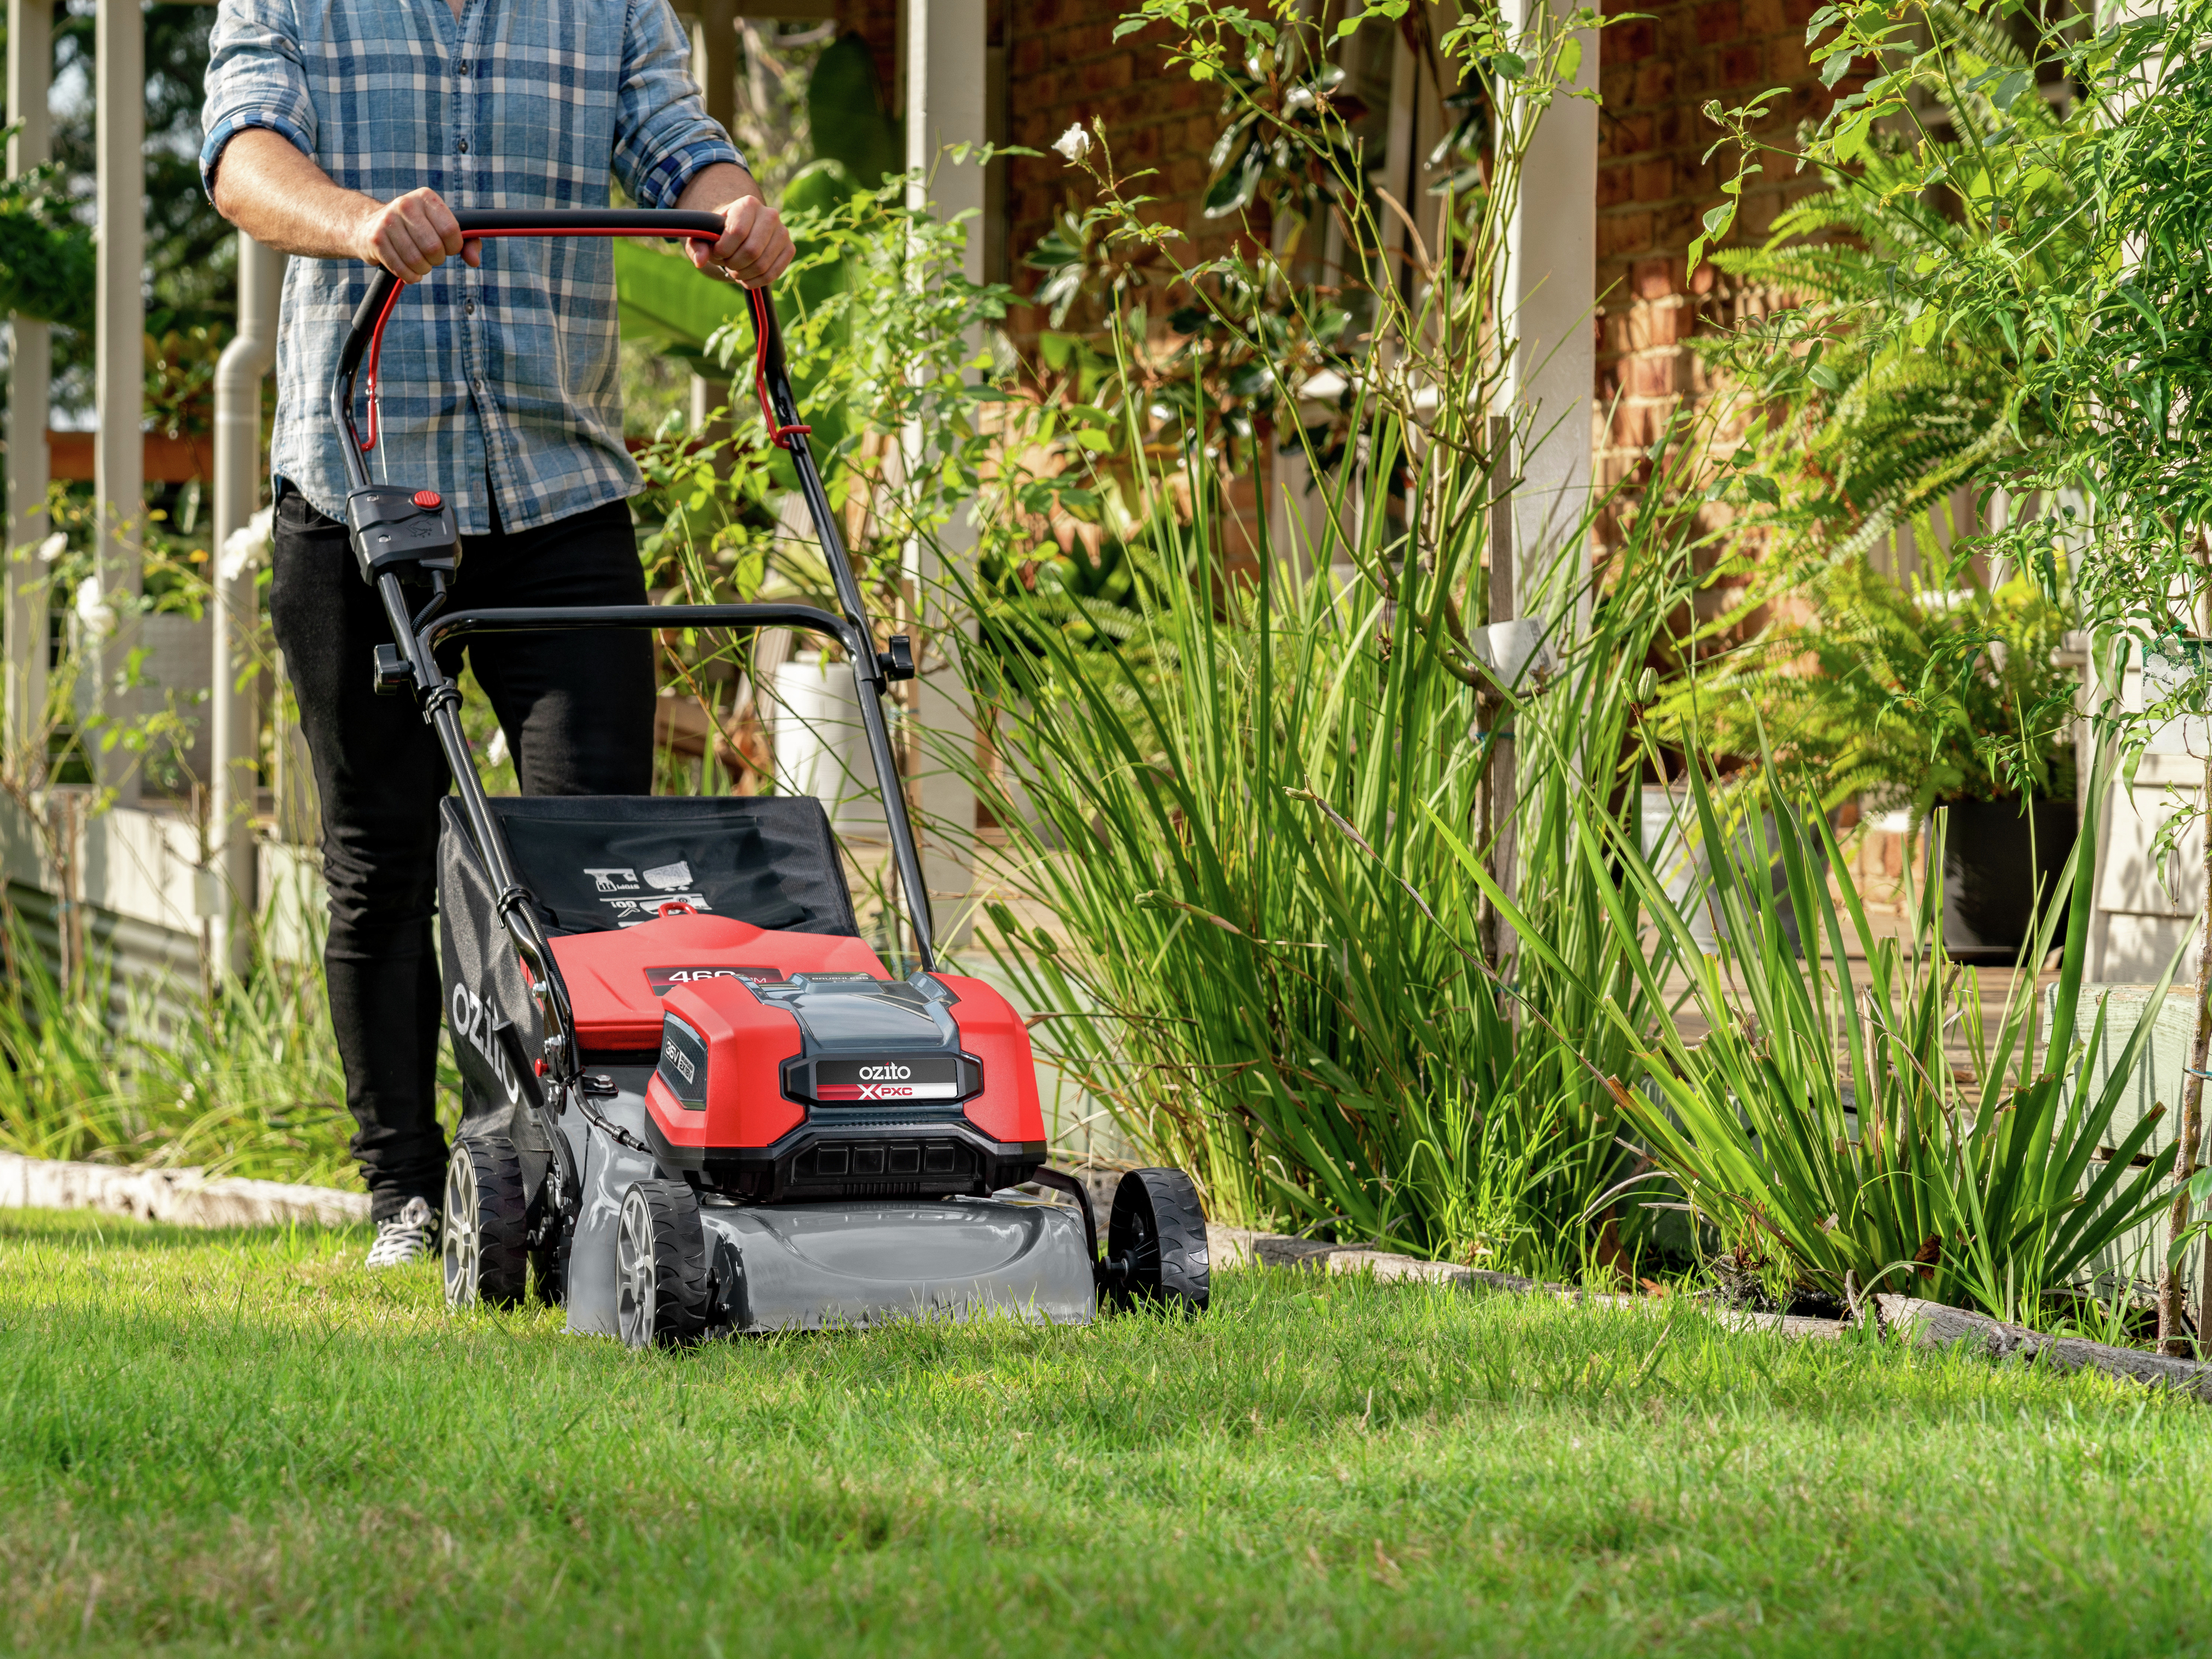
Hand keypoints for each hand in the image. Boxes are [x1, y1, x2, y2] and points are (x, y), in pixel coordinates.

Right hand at [356, 187, 481, 282]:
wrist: (370, 225)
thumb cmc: (417, 229)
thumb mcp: (443, 228)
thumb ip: (467, 242)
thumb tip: (474, 261)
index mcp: (426, 197)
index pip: (451, 230)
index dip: (453, 247)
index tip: (447, 247)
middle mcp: (406, 204)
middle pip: (434, 248)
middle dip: (437, 259)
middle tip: (431, 257)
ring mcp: (388, 221)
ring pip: (417, 261)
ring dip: (423, 270)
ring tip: (420, 264)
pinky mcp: (376, 239)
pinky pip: (401, 269)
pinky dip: (410, 276)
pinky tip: (409, 271)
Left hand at [687, 194, 793, 287]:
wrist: (739, 232)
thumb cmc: (719, 233)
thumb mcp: (702, 236)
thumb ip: (697, 245)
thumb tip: (701, 260)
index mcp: (748, 204)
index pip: (737, 232)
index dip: (723, 250)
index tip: (717, 252)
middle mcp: (770, 214)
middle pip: (752, 251)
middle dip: (734, 264)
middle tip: (726, 263)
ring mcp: (783, 232)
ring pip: (762, 265)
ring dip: (743, 274)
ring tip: (735, 270)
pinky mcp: (789, 249)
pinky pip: (773, 274)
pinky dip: (755, 281)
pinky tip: (745, 278)